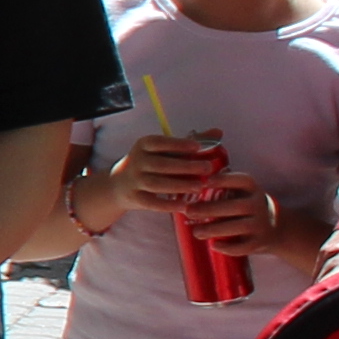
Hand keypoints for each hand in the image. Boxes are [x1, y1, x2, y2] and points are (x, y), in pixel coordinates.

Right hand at [103, 133, 223, 216]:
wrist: (119, 185)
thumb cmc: (151, 163)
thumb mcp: (164, 150)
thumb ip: (190, 142)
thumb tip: (218, 132)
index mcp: (143, 145)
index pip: (160, 142)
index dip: (178, 144)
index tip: (198, 147)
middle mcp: (135, 161)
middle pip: (160, 164)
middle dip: (185, 166)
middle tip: (207, 168)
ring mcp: (133, 180)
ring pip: (156, 183)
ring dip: (179, 185)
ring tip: (199, 187)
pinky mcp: (133, 198)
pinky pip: (151, 203)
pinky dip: (167, 205)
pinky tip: (184, 206)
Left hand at [183, 173, 289, 257]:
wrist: (275, 228)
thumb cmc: (246, 205)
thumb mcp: (241, 191)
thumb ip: (222, 185)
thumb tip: (191, 179)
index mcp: (252, 189)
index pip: (242, 180)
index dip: (224, 180)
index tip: (205, 181)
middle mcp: (258, 205)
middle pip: (236, 206)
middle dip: (211, 209)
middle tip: (188, 211)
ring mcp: (261, 224)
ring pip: (239, 227)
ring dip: (215, 229)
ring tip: (196, 232)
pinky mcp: (259, 243)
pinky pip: (244, 246)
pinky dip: (228, 247)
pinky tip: (213, 245)